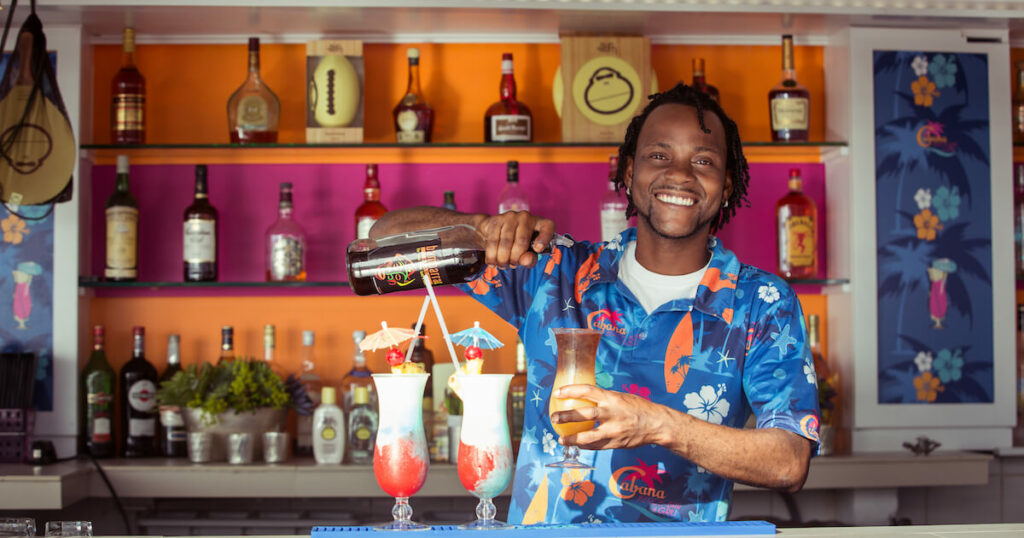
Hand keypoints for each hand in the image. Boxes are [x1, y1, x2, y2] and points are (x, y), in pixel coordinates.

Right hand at [474, 211, 554, 268]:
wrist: (494, 229)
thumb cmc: (517, 243)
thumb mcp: (528, 252)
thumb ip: (530, 259)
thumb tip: (526, 261)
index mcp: (540, 223)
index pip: (547, 228)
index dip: (544, 239)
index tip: (538, 249)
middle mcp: (526, 217)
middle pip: (522, 241)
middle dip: (515, 258)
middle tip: (512, 266)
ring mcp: (510, 217)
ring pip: (506, 242)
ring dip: (503, 259)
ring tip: (502, 265)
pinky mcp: (496, 220)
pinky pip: (493, 240)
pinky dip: (492, 255)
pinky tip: (492, 262)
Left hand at [551, 384, 668, 450]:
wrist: (657, 424)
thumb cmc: (638, 407)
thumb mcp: (621, 397)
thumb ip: (604, 399)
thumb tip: (585, 398)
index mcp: (612, 398)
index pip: (587, 391)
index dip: (570, 391)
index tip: (556, 393)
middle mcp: (611, 414)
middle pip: (584, 415)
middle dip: (566, 417)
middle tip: (554, 418)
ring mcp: (614, 431)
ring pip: (587, 437)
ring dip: (572, 438)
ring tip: (561, 439)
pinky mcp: (616, 444)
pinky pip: (597, 446)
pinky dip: (586, 446)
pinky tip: (577, 445)